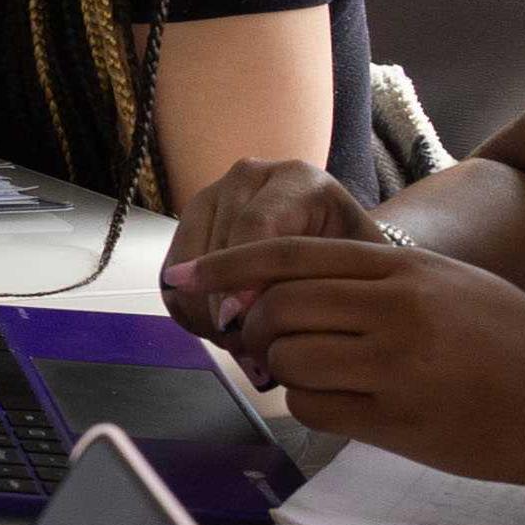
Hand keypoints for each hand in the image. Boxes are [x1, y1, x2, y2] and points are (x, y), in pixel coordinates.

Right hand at [159, 157, 383, 341]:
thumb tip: (244, 317)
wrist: (338, 245)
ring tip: (239, 341)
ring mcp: (213, 195)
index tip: (240, 323)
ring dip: (204, 313)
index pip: (254, 227)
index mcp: (296, 180)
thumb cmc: (354, 262)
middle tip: (248, 347)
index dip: (243, 279)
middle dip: (224, 306)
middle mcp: (248, 177)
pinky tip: (221, 328)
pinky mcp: (188, 221)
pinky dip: (188, 310)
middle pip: (216, 248)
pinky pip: (170, 276)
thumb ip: (312, 288)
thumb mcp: (352, 272)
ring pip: (186, 266)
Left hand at [162, 231, 524, 486]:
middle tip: (259, 344)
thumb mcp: (450, 284)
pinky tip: (343, 403)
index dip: (228, 265)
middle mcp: (396, 309)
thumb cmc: (515, 344)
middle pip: (277, 307)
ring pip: (286, 358)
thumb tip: (291, 285)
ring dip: (281, 369)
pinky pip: (314, 407)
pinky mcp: (399, 419)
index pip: (290, 254)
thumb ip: (377, 278)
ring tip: (314, 374)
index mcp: (404, 268)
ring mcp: (397, 365)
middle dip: (254, 328)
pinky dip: (310, 405)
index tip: (186, 277)